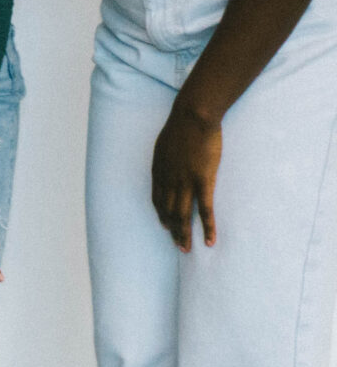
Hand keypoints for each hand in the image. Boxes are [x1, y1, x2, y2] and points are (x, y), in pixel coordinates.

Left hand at [151, 101, 224, 250]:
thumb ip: (166, 157)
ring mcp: (185, 182)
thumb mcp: (164, 143)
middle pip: (168, 211)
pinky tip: (209, 240)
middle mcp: (168, 180)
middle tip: (178, 246)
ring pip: (182, 215)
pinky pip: (204, 210)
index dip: (161, 214)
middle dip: (172, 230)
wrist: (192, 116)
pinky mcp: (203, 181)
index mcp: (159, 171)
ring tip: (187, 249)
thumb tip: (167, 162)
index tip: (165, 225)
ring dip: (184, 234)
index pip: (157, 199)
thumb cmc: (181, 126)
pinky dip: (207, 227)